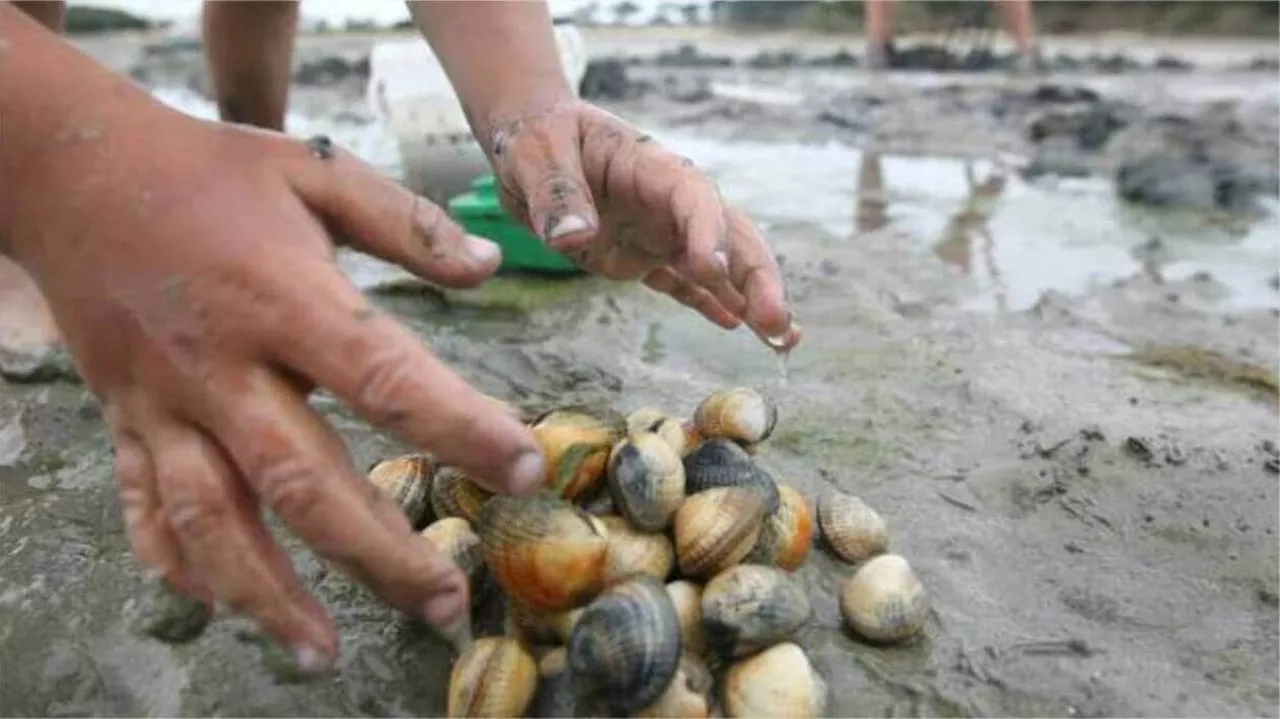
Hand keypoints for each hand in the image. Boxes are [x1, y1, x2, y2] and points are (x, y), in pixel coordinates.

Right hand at [7, 103, 546, 672]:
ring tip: (323, 650)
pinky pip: (143, 508)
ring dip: (267, 593)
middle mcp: (222, 367)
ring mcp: (163, 403)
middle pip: (302, 480)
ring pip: (213, 519)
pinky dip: (178, 564)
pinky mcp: (125, 421)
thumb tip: (491, 269)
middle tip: (444, 603)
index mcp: (283, 299)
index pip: (384, 378)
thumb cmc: (208, 171)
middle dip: (377, 552)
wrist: (70, 170)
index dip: (458, 429)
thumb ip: (407, 225)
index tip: (522, 469)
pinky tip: (221, 604)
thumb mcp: (315, 173)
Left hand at [480, 99, 802, 350]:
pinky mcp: (645, 254)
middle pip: (729, 233)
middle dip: (757, 277)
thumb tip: (573, 236)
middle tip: (777, 324)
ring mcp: (660, 228)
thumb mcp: (534, 154)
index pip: (694, 196)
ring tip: (784, 340)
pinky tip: (739, 328)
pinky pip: (687, 282)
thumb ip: (555, 193)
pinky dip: (713, 304)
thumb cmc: (534, 137)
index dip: (708, 231)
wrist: (529, 138)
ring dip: (752, 299)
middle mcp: (668, 199)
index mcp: (649, 165)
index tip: (710, 269)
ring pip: (720, 263)